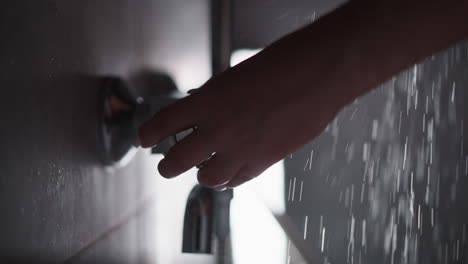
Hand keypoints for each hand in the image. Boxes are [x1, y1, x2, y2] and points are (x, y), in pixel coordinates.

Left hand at [138, 48, 342, 188]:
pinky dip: (231, 178)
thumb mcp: (236, 76)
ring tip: (206, 169)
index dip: (149, 133)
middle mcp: (218, 129)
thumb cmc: (283, 65)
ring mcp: (240, 149)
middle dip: (167, 165)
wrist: (320, 74)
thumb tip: (206, 113)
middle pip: (176, 161)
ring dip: (203, 174)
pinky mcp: (264, 161)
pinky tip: (233, 171)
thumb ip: (216, 100)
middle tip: (166, 165)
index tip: (145, 138)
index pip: (162, 123)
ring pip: (207, 179)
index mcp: (207, 101)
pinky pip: (238, 180)